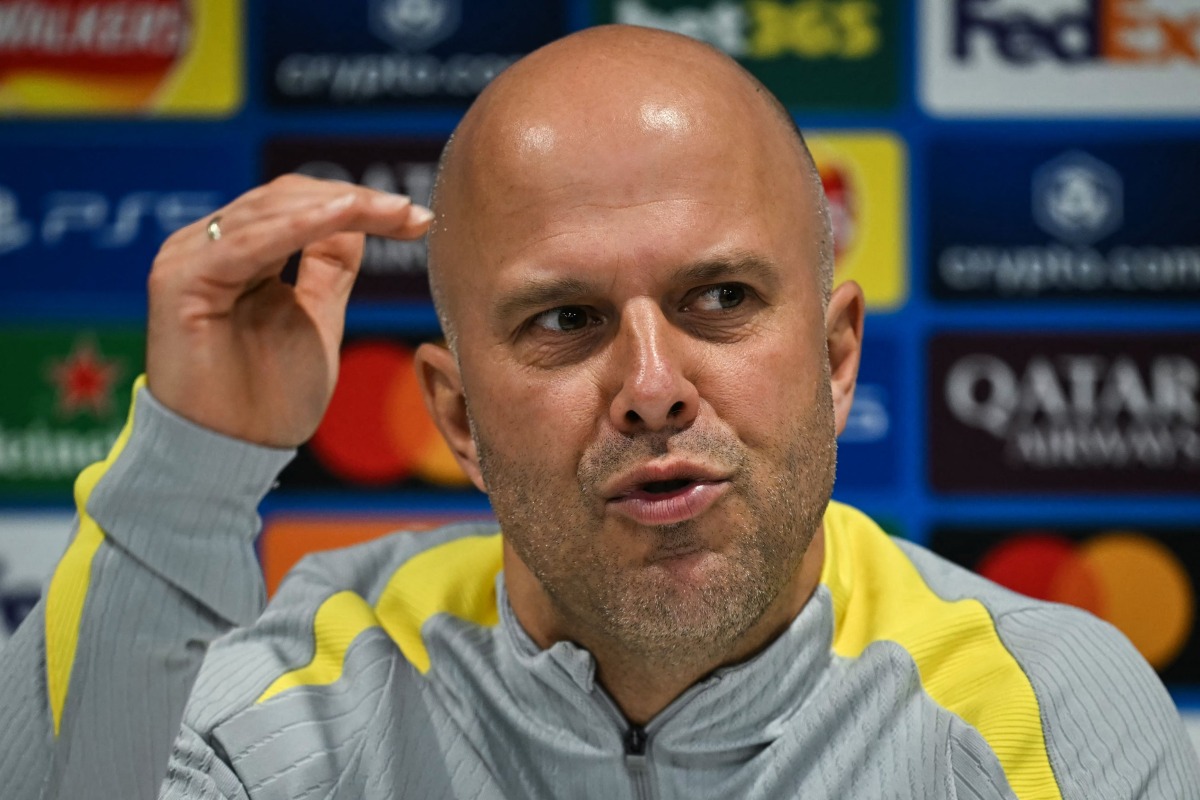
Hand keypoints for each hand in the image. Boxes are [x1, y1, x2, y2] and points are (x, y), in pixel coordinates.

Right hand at [145, 175, 432, 447]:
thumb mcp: (316, 317)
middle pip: (285, 198)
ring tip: (391, 211)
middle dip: (355, 201)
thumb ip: (328, 267)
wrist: (230, 454)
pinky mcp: (180, 279)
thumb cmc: (269, 398)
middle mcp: (206, 245)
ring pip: (270, 212)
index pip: (297, 205)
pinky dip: (297, 226)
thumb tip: (358, 220)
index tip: (416, 219)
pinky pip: (246, 243)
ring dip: (337, 207)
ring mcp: (188, 258)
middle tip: (411, 214)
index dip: (356, 204)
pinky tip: (343, 216)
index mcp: (236, 251)